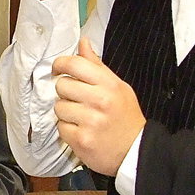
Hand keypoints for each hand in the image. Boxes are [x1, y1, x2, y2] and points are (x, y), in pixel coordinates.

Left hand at [53, 37, 145, 175]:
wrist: (136, 151)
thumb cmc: (125, 117)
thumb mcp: (118, 87)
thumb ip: (97, 66)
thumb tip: (83, 43)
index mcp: (109, 85)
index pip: (75, 64)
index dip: (60, 64)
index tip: (58, 69)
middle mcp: (100, 101)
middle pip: (61, 86)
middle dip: (65, 93)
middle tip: (77, 100)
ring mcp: (90, 121)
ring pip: (58, 107)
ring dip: (66, 113)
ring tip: (81, 117)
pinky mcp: (81, 140)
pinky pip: (60, 128)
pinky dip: (68, 130)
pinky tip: (82, 130)